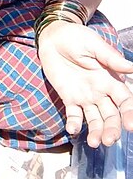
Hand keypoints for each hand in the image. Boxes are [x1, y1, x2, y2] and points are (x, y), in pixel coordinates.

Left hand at [38, 21, 132, 147]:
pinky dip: (74, 124)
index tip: (130, 125)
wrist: (53, 36)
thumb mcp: (94, 45)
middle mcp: (100, 91)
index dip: (129, 113)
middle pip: (111, 115)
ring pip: (95, 119)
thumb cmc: (76, 37)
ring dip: (96, 132)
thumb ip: (110, 57)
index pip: (125, 100)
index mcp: (110, 79)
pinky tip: (72, 129)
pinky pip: (73, 115)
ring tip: (94, 142)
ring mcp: (84, 96)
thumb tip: (131, 68)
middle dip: (112, 129)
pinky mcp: (68, 98)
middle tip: (109, 140)